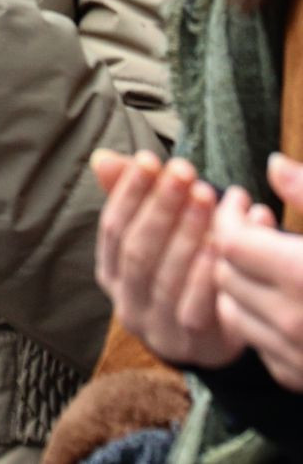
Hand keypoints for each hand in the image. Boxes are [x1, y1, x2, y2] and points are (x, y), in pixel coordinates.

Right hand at [91, 147, 240, 367]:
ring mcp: (157, 328)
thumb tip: (102, 159)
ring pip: (163, 277)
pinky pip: (195, 308)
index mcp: (111, 274)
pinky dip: (205, 273)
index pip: (111, 227)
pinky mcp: (193, 345)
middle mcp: (126, 303)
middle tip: (184, 171)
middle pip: (137, 250)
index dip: (128, 192)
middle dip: (160, 206)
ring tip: (208, 196)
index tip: (149, 159)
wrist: (216, 338)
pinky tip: (221, 242)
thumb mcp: (158, 236)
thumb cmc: (184, 274)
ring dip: (186, 232)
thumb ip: (132, 198)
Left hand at [215, 152, 302, 388]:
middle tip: (260, 231)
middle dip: (236, 249)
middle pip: (226, 276)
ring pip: (235, 314)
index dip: (234, 219)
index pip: (231, 243)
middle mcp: (293, 322)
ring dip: (243, 286)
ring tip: (271, 266)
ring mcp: (299, 358)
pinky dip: (263, 324)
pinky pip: (261, 349)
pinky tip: (291, 306)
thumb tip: (274, 165)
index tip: (250, 206)